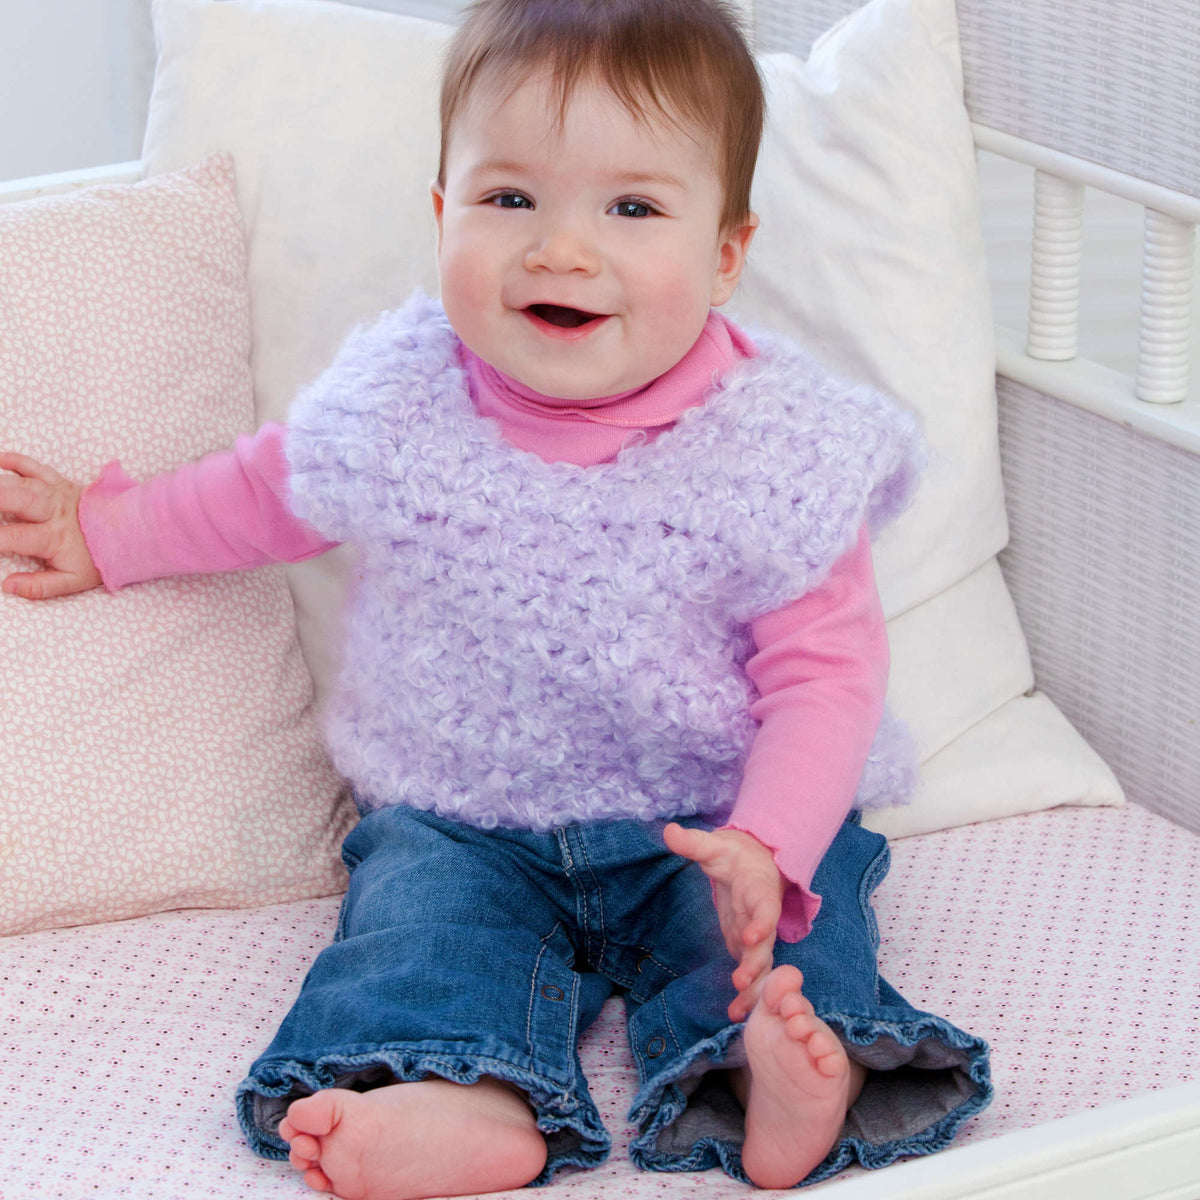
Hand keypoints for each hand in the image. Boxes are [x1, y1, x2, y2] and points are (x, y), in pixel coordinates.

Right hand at [0, 452, 101, 598]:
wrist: (128, 534)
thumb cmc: (97, 559)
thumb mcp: (73, 581)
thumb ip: (40, 586)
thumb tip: (7, 585)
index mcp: (54, 537)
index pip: (16, 537)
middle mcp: (53, 512)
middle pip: (18, 500)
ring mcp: (56, 494)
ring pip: (23, 483)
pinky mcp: (59, 482)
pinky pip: (36, 467)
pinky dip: (16, 460)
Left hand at [663, 823, 784, 1022]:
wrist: (752, 863)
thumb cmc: (732, 854)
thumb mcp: (713, 845)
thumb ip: (692, 842)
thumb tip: (668, 831)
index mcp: (759, 890)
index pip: (765, 907)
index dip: (761, 922)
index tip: (750, 934)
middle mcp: (763, 917)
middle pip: (766, 943)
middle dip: (755, 963)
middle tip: (740, 981)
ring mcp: (756, 935)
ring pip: (761, 965)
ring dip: (753, 987)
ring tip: (737, 1010)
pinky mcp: (747, 948)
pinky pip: (751, 973)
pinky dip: (747, 993)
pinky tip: (735, 1013)